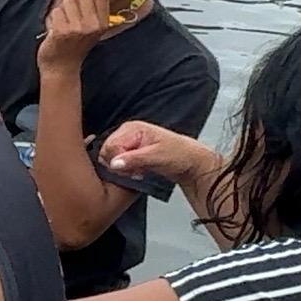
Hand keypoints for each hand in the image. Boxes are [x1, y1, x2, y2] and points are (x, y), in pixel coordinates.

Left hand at [38, 0, 118, 63]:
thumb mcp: (91, 28)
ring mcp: (78, 29)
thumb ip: (90, 9)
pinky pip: (56, 12)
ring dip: (61, 10)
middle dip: (72, 1)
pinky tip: (56, 30)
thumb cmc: (74, 45)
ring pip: (66, 2)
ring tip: (63, 24)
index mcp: (103, 23)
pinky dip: (53, 18)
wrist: (61, 68)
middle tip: (70, 16)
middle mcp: (93, 25)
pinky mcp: (62, 32)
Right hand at [96, 121, 217, 188]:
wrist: (192, 164)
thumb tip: (113, 164)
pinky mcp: (132, 153)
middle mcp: (128, 133)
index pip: (109, 146)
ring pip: (112, 159)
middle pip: (108, 152)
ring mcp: (129, 143)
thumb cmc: (180, 155)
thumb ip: (133, 160)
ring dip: (124, 169)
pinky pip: (119, 163)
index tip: (132, 168)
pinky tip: (139, 172)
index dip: (118, 161)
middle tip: (136, 170)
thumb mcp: (156, 157)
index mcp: (132, 128)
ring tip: (139, 170)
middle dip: (120, 165)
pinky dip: (127, 171)